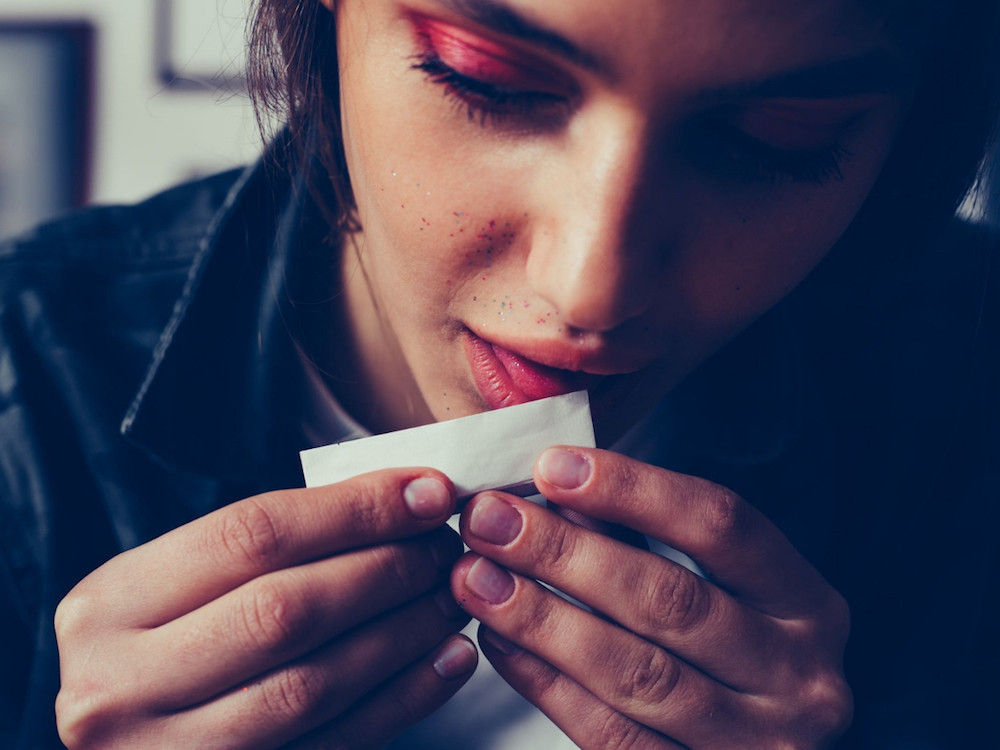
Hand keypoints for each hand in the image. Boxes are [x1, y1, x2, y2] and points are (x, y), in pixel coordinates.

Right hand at [55, 469, 476, 748]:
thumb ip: (261, 548)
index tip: (427, 491)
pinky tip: (447, 659)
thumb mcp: (171, 589)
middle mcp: (120, 687)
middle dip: (385, 570)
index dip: (353, 509)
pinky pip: (334, 747)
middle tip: (445, 546)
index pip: (250, 536)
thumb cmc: (157, 650)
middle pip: (284, 610)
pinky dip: (403, 700)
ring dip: (402, 633)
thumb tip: (396, 500)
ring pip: (313, 685)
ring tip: (452, 595)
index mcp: (107, 607)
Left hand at [452, 447, 851, 748]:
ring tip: (476, 577)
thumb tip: (553, 491)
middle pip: (669, 599)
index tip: (550, 466)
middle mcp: (800, 677)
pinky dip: (544, 683)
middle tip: (489, 520)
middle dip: (564, 553)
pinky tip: (498, 641)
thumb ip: (649, 543)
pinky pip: (609, 734)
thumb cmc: (730, 655)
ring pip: (634, 673)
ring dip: (540, 618)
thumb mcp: (720, 592)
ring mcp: (759, 744)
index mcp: (810, 605)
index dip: (631, 489)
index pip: (721, 525)